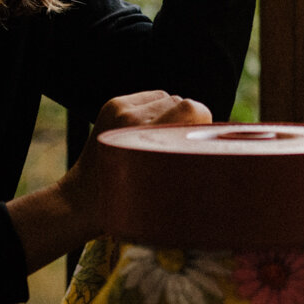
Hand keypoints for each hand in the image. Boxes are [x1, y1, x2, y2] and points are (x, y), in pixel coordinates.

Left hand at [16, 89, 211, 268]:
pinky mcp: (113, 104)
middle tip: (176, 149)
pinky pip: (154, 97)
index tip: (196, 147)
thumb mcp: (165, 195)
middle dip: (186, 123)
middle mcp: (130, 119)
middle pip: (183, 102)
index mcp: (143, 140)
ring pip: (169, 98)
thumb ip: (189, 165)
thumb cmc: (128, 206)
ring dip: (172, 116)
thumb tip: (224, 149)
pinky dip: (158, 110)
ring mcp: (119, 109)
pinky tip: (149, 132)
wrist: (80, 201)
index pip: (193, 109)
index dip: (203, 126)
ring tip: (160, 142)